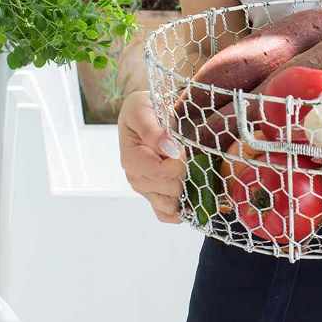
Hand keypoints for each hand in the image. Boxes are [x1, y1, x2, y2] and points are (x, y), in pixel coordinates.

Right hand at [117, 89, 185, 223]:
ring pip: (167, 205)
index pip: (155, 172)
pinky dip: (178, 211)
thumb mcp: (142, 108)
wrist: (149, 111)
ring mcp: (147, 188)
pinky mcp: (157, 194)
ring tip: (190, 171)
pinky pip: (165, 213)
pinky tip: (189, 202)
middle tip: (188, 155)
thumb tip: (168, 147)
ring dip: (184, 192)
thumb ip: (152, 129)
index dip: (174, 165)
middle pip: (165, 189)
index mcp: (131, 157)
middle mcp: (136, 177)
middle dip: (182, 174)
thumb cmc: (145, 108)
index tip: (182, 150)